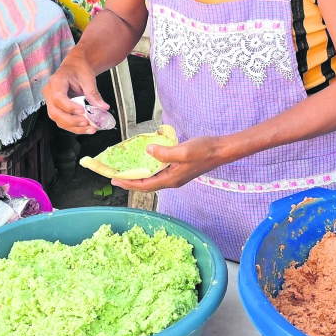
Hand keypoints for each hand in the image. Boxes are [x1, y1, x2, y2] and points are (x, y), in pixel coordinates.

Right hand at [43, 55, 108, 134]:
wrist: (74, 67)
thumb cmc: (78, 69)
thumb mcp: (87, 78)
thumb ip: (93, 93)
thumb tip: (103, 107)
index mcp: (56, 82)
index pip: (58, 98)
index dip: (69, 107)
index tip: (82, 111)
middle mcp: (50, 93)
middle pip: (56, 112)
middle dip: (72, 121)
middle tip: (87, 123)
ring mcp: (51, 102)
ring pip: (58, 120)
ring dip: (74, 127)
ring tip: (90, 128)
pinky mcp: (56, 109)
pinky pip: (62, 121)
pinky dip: (74, 126)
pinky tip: (86, 128)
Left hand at [112, 136, 230, 191]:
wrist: (220, 150)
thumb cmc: (204, 150)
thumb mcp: (183, 150)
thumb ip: (164, 153)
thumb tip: (148, 151)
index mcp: (171, 179)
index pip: (145, 185)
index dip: (129, 183)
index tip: (115, 179)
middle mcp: (172, 180)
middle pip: (147, 185)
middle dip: (130, 182)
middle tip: (115, 177)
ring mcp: (176, 176)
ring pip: (152, 179)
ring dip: (139, 176)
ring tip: (126, 171)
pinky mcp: (179, 170)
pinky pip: (159, 172)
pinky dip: (149, 170)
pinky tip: (144, 162)